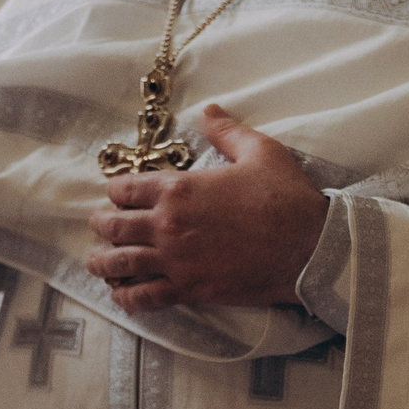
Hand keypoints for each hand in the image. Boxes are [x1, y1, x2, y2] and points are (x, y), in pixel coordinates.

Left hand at [85, 104, 328, 312]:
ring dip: (103, 262)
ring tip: (96, 262)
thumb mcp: (260, 151)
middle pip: (114, 226)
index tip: (117, 194)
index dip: (116, 190)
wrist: (311, 247)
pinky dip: (128, 297)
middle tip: (100, 225)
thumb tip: (209, 111)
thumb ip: (227, 131)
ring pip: (121, 263)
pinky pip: (146, 297)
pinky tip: (121, 296)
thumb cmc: (287, 198)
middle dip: (102, 224)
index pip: (125, 189)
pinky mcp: (190, 288)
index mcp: (179, 188)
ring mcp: (176, 259)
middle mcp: (168, 224)